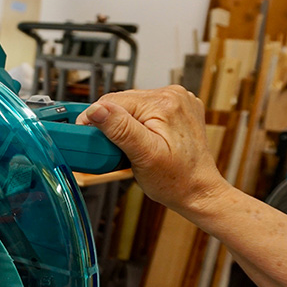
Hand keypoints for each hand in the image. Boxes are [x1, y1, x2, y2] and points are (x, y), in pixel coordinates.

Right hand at [76, 86, 228, 215]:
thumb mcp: (143, 156)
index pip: (114, 100)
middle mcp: (174, 95)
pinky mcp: (178, 110)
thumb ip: (120, 129)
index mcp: (164, 103)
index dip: (95, 119)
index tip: (88, 138)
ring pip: (133, 105)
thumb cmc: (175, 180)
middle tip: (110, 148)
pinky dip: (138, 124)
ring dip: (124, 124)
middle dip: (111, 123)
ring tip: (128, 147)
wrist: (198, 191)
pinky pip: (147, 110)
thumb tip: (96, 109)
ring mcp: (178, 101)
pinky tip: (142, 140)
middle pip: (123, 101)